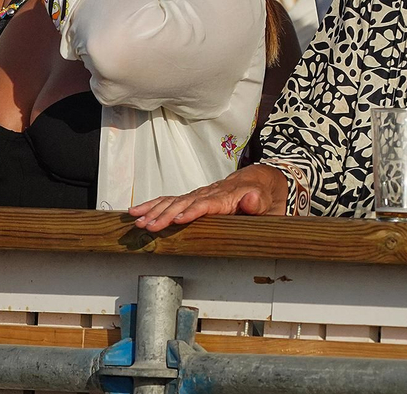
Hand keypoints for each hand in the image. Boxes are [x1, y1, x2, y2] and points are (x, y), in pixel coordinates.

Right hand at [129, 164, 287, 231]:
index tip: (177, 218)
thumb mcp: (268, 202)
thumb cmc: (265, 196)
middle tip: (148, 225)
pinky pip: (172, 200)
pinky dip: (154, 205)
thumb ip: (258, 202)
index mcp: (228, 196)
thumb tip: (250, 198)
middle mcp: (211, 193)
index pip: (207, 204)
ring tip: (137, 220)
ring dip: (155, 211)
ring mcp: (201, 194)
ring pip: (174, 201)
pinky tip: (138, 212)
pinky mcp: (194, 197)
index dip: (192, 211)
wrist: (262, 180)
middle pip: (184, 202)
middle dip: (165, 214)